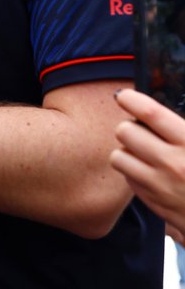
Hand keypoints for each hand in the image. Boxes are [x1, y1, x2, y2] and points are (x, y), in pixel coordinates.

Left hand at [111, 88, 184, 234]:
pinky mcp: (153, 202)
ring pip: (119, 155)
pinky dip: (134, 172)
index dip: (132, 100)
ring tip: (144, 152)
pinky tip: (151, 172)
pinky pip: (127, 178)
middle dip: (130, 127)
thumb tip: (155, 114)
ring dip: (128, 151)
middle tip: (142, 131)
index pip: (151, 113)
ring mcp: (160, 185)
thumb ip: (182, 129)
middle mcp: (173, 164)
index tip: (125, 96)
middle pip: (125, 132)